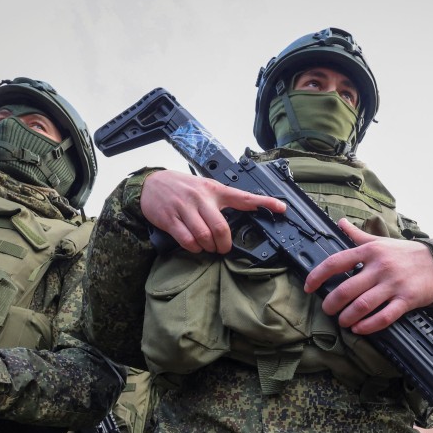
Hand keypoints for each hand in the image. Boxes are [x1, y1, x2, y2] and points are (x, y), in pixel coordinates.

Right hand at [141, 170, 285, 252]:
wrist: (150, 183)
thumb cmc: (182, 188)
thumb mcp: (205, 187)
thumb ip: (222, 200)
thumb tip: (244, 213)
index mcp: (214, 190)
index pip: (244, 197)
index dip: (264, 203)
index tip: (282, 208)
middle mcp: (201, 198)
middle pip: (221, 228)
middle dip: (224, 244)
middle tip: (222, 248)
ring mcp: (184, 209)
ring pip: (204, 236)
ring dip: (209, 247)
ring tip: (207, 246)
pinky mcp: (170, 219)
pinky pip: (187, 240)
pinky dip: (194, 248)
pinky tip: (194, 246)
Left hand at [304, 219, 432, 334]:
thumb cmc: (405, 253)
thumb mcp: (381, 241)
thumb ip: (358, 235)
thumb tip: (340, 223)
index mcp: (370, 250)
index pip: (336, 262)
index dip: (318, 275)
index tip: (309, 286)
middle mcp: (380, 266)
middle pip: (347, 289)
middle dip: (332, 303)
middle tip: (328, 310)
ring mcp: (394, 284)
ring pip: (363, 305)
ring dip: (347, 317)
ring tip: (342, 321)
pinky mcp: (406, 299)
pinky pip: (384, 316)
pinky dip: (368, 325)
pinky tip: (359, 328)